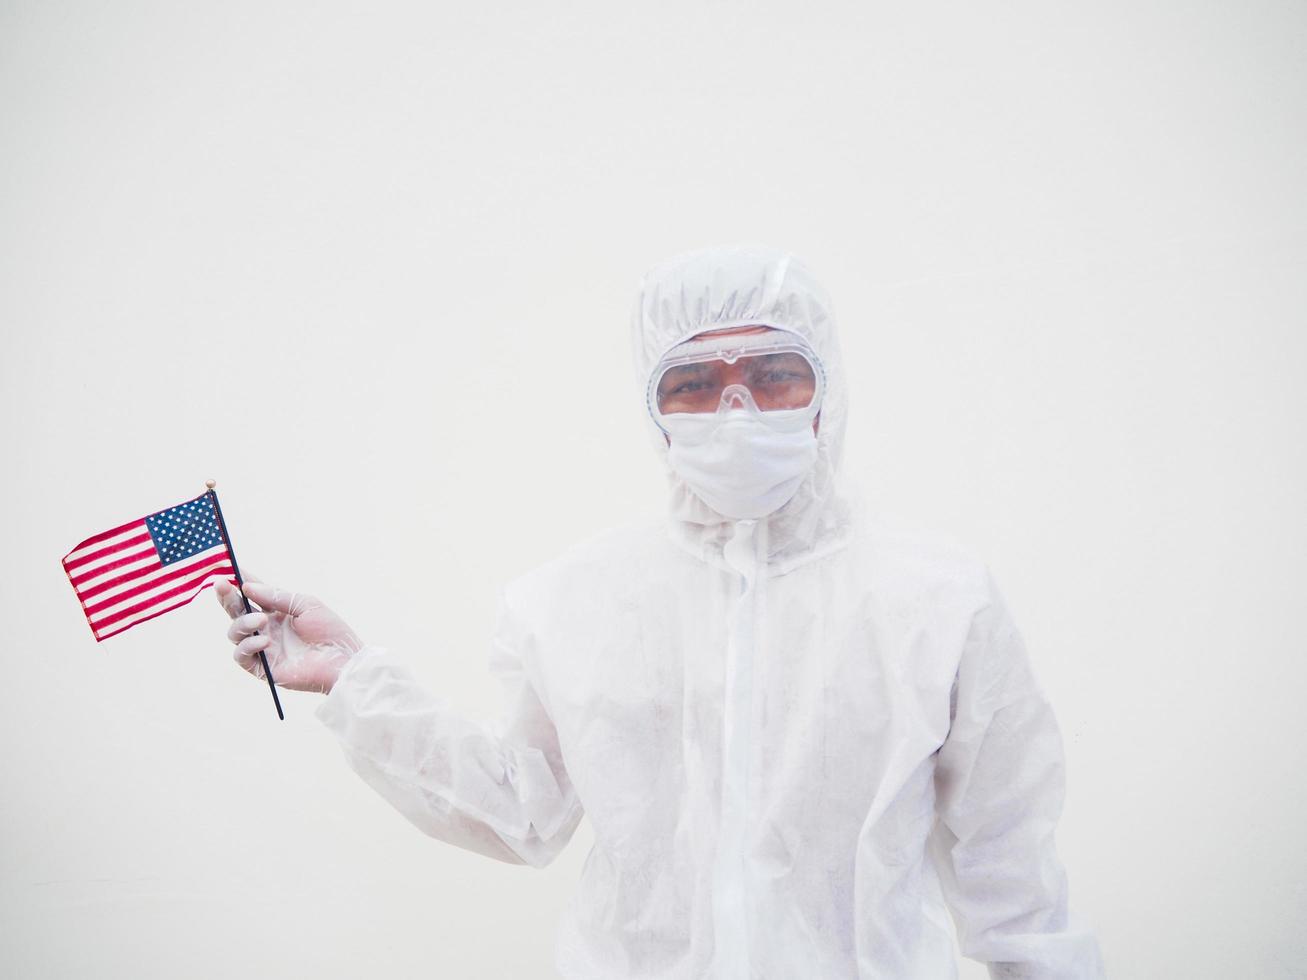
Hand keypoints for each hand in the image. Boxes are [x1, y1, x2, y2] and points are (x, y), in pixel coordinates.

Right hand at [216, 577, 362, 693]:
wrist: (343, 660)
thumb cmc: (330, 631)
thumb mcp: (305, 605)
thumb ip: (276, 596)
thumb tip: (246, 586)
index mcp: (276, 612)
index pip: (251, 595)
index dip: (238, 582)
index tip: (226, 568)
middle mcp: (266, 628)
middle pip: (236, 612)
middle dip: (226, 598)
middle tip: (221, 585)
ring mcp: (263, 648)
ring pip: (235, 633)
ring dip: (242, 623)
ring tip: (261, 619)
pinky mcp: (263, 668)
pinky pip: (242, 656)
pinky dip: (248, 645)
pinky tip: (265, 641)